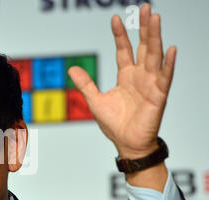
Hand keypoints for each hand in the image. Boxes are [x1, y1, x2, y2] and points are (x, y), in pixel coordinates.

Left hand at [68, 4, 176, 159]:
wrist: (127, 144)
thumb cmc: (115, 125)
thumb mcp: (95, 101)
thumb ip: (86, 84)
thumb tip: (71, 69)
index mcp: (126, 77)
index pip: (124, 50)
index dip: (120, 35)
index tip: (115, 19)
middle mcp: (140, 77)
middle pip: (143, 47)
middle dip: (144, 28)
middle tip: (144, 8)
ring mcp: (151, 84)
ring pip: (154, 56)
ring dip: (156, 37)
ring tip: (155, 19)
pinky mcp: (159, 96)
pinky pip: (165, 77)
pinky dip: (168, 64)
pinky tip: (171, 49)